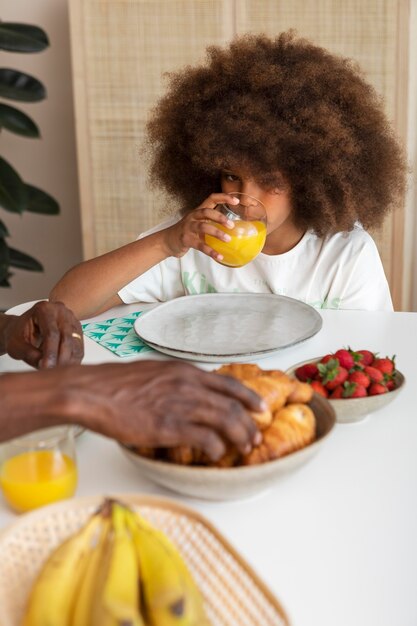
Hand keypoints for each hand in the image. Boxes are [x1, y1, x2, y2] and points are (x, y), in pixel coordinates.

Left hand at [2, 301, 83, 368]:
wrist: (23, 330)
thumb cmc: (18, 335)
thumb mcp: (15, 345)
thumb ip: (28, 354)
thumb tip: (45, 365)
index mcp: (44, 309)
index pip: (51, 333)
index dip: (50, 352)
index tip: (46, 367)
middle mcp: (61, 311)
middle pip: (66, 338)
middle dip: (60, 359)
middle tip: (52, 373)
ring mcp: (72, 320)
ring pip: (75, 345)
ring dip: (66, 361)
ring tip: (55, 372)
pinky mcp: (77, 331)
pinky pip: (79, 349)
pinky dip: (71, 361)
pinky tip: (61, 368)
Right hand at [70, 360, 263, 460]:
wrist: (92, 392)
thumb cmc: (116, 385)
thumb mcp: (153, 373)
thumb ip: (175, 381)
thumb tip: (188, 392)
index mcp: (184, 372)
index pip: (227, 383)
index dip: (248, 397)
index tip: (260, 407)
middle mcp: (188, 385)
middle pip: (232, 405)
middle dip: (248, 423)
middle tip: (255, 436)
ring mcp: (180, 405)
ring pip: (225, 421)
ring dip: (239, 436)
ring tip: (243, 448)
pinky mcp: (168, 426)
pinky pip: (205, 439)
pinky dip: (216, 448)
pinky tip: (215, 454)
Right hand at [163, 193, 238, 259]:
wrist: (167, 241)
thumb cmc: (187, 232)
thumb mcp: (198, 223)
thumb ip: (211, 222)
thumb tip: (233, 227)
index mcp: (198, 211)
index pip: (211, 198)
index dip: (224, 197)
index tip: (236, 200)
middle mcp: (193, 217)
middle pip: (207, 212)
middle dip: (220, 217)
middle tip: (232, 225)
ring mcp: (188, 228)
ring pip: (203, 227)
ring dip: (217, 233)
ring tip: (228, 240)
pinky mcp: (186, 240)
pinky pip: (200, 245)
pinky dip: (211, 251)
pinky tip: (219, 256)